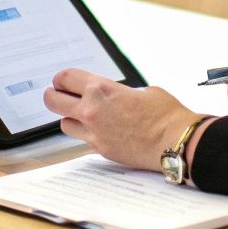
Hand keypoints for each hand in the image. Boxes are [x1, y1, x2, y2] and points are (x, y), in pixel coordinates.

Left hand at [43, 68, 201, 170]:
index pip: (65, 78)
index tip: (63, 81)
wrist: (175, 140)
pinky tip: (101, 131)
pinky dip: (88, 134)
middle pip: (53, 101)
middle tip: (59, 96)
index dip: (61, 78)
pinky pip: (84, 140)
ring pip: (65, 124)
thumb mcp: (142, 90)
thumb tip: (114, 96)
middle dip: (53, 96)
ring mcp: (94, 133)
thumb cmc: (165, 113)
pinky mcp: (101, 150)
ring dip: (71, 117)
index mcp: (101, 90)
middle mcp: (92, 110)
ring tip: (82, 116)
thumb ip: (119, 92)